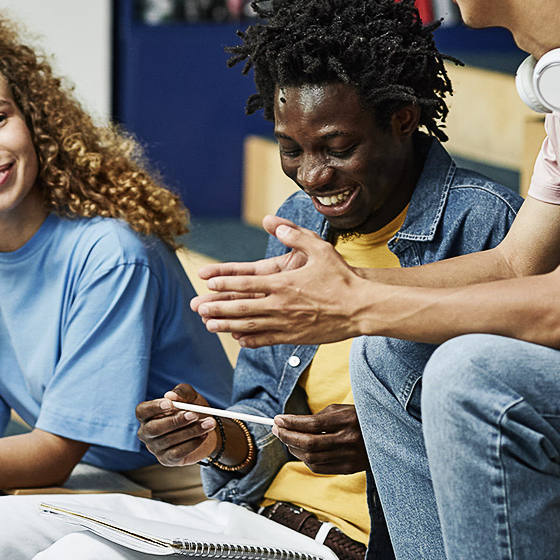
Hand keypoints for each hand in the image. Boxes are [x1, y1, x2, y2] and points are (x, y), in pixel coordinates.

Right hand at [136, 384, 218, 466]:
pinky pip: (177, 453)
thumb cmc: (193, 410)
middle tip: (194, 414)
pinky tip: (204, 435)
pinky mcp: (166, 460)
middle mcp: (147, 432)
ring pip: (169, 440)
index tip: (170, 403)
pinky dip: (193, 443)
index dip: (154, 407)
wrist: (207, 430)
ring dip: (191, 431)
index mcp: (147, 415)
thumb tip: (170, 396)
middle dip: (175, 421)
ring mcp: (155, 448)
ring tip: (209, 422)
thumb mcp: (190, 397)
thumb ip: (181, 393)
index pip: (142, 411)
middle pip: (154, 428)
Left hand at [194, 216, 368, 348]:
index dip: (225, 283)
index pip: (246, 283)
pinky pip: (266, 340)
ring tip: (208, 324)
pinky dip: (249, 340)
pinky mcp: (294, 338)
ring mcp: (287, 324)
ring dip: (226, 325)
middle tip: (197, 306)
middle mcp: (281, 305)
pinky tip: (237, 339)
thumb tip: (271, 219)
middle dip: (217, 306)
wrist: (362, 308)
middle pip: (241, 307)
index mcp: (284, 283)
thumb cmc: (342, 277)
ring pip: (249, 326)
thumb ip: (294, 234)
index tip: (208, 282)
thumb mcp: (320, 248)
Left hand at [273, 404, 367, 474]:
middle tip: (276, 429)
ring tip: (286, 439)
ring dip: (293, 449)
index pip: (312, 424)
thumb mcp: (342, 410)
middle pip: (309, 443)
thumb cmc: (359, 419)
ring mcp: (349, 457)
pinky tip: (299, 451)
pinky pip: (319, 468)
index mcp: (348, 421)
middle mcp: (349, 440)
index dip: (291, 423)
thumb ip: (318, 417)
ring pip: (311, 458)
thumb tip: (291, 423)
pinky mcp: (348, 469)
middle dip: (288, 436)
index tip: (278, 419)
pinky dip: (305, 460)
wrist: (386, 437)